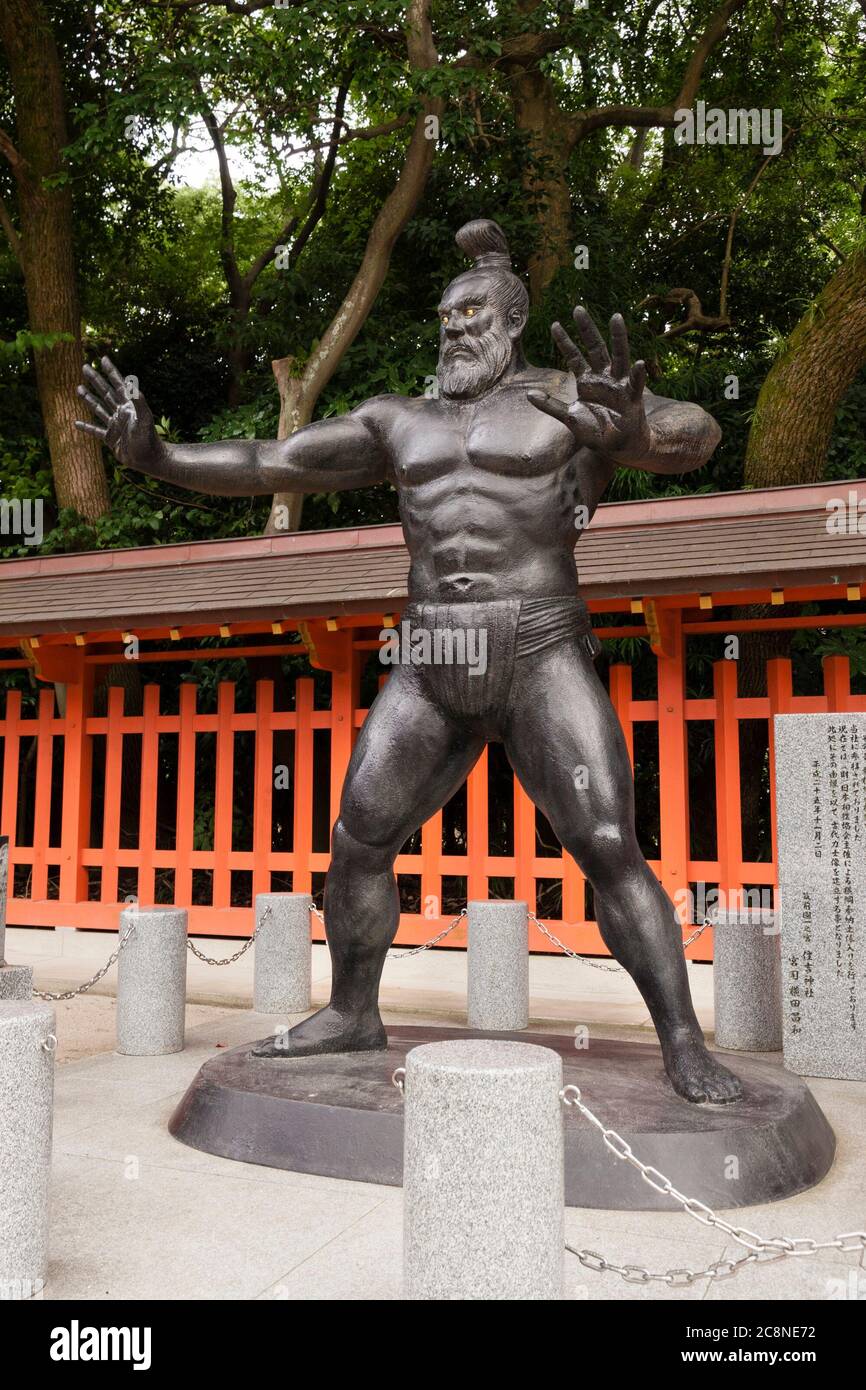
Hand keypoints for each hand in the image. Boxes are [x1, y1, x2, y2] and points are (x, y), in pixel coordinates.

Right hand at [74, 357, 161, 469]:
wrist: (149, 460)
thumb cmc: (149, 439)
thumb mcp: (145, 419)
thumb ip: (139, 402)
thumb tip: (131, 384)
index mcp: (129, 406)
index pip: (118, 385)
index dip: (111, 371)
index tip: (103, 358)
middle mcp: (121, 413)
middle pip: (105, 392)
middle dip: (96, 379)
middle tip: (85, 366)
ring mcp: (115, 425)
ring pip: (98, 408)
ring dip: (88, 398)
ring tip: (78, 388)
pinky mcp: (110, 439)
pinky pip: (96, 430)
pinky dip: (86, 427)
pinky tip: (76, 423)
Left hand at [528, 308, 649, 460]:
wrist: (617, 446)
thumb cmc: (596, 430)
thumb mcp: (569, 418)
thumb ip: (551, 406)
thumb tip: (529, 394)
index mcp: (587, 381)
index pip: (574, 357)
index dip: (565, 342)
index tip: (554, 325)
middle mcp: (603, 378)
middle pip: (595, 348)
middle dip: (587, 329)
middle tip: (578, 309)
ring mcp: (619, 385)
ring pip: (619, 357)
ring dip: (617, 338)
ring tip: (615, 318)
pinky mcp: (632, 398)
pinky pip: (636, 384)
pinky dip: (638, 375)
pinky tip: (639, 363)